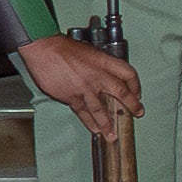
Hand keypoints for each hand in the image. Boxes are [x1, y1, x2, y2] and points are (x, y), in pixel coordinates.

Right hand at [26, 32, 143, 129]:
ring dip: (108, 124)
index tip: (137, 93)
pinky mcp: (71, 97)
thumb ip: (100, 65)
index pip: (128, 73)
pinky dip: (89, 122)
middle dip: (132, 105)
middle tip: (138, 113)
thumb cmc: (62, 47)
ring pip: (101, 110)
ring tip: (112, 134)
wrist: (43, 49)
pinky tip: (94, 129)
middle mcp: (97, 76)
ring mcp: (84, 88)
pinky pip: (83, 113)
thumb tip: (107, 76)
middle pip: (121, 92)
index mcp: (103, 61)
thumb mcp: (89, 51)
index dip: (136, 85)